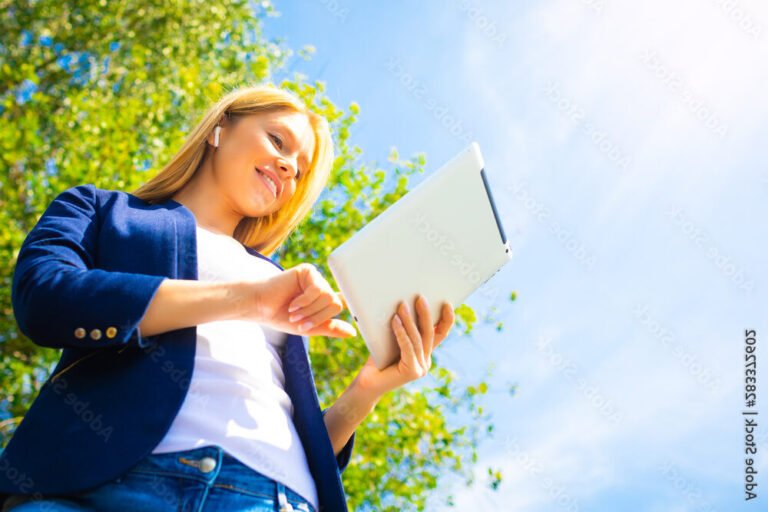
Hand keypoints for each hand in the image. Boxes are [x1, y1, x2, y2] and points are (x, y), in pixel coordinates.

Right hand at [239, 263, 356, 337]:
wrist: (259, 306)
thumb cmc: (280, 316)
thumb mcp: (308, 327)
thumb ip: (330, 328)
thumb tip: (352, 332)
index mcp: (323, 300)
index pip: (342, 304)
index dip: (352, 307)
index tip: (359, 315)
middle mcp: (321, 287)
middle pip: (335, 304)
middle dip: (317, 317)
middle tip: (300, 322)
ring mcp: (315, 278)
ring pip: (328, 297)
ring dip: (309, 310)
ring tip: (294, 312)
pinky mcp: (308, 271)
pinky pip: (317, 289)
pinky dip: (305, 301)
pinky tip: (293, 302)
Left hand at [353, 294, 454, 397]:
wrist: (366, 384)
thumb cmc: (377, 360)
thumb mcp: (392, 341)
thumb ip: (402, 330)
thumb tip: (402, 304)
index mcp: (424, 353)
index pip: (440, 334)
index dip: (446, 319)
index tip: (447, 303)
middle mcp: (426, 361)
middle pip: (430, 333)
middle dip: (425, 314)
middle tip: (420, 298)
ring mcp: (420, 368)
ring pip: (417, 339)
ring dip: (409, 320)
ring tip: (402, 305)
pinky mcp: (412, 371)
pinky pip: (407, 347)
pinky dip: (401, 332)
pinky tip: (394, 320)